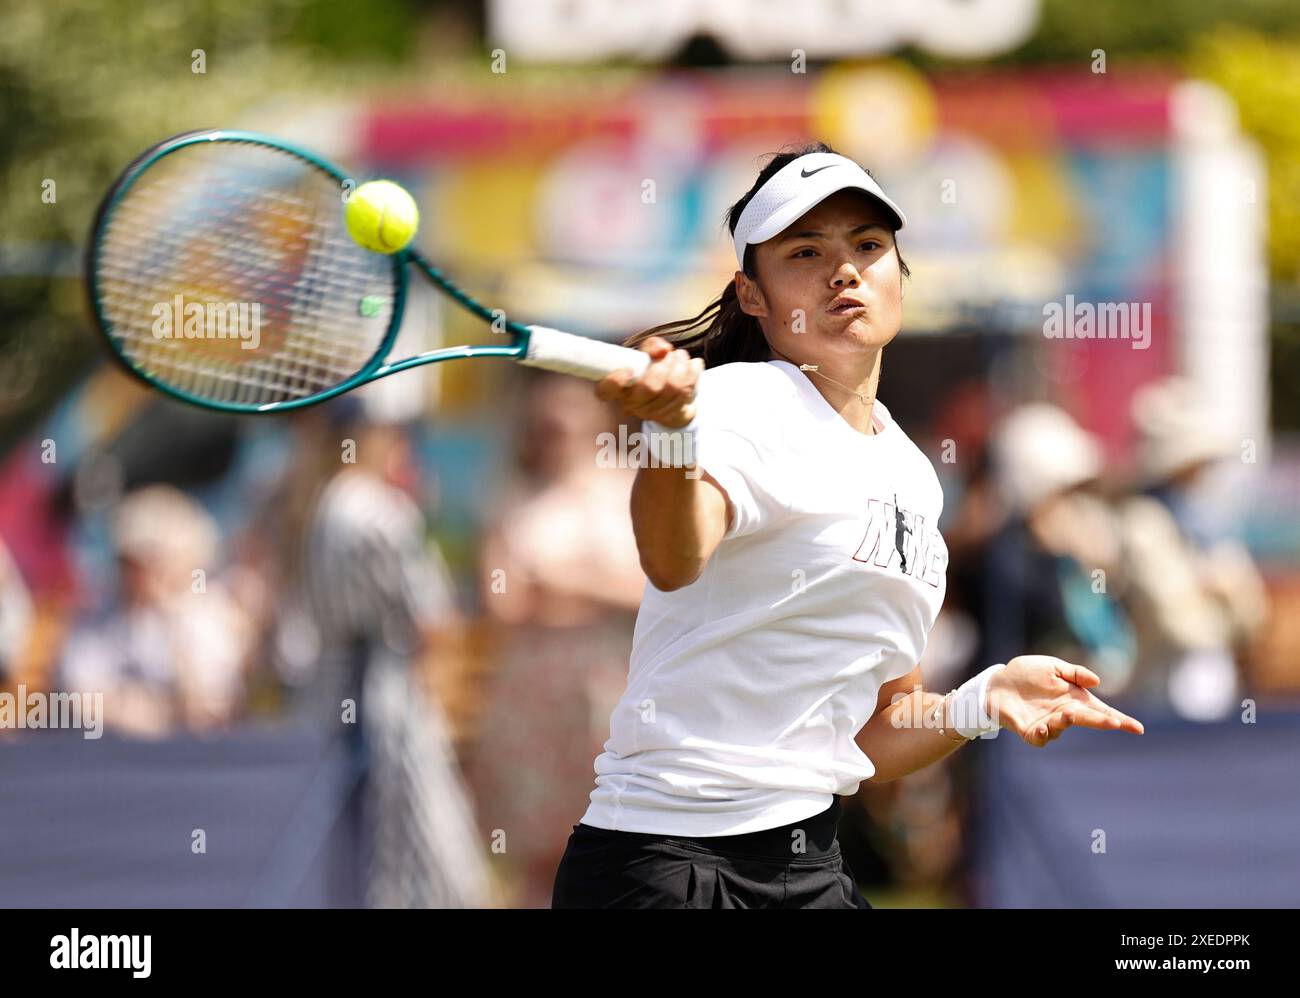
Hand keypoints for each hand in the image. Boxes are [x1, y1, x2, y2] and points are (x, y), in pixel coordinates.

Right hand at [595, 335, 702, 428]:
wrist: (672, 395)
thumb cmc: (652, 371)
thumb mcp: (646, 354)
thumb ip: (651, 346)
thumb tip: (662, 349)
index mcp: (619, 388)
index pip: (606, 391)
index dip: (615, 381)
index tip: (628, 369)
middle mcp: (633, 403)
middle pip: (649, 388)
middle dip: (664, 366)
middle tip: (669, 354)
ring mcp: (654, 412)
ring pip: (673, 388)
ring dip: (681, 366)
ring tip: (681, 355)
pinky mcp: (674, 414)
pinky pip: (687, 391)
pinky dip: (693, 372)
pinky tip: (693, 365)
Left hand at [986, 655, 1143, 747]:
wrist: (997, 682)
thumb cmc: (1026, 673)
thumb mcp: (1052, 666)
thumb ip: (1074, 673)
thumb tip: (1097, 681)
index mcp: (1074, 698)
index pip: (1101, 711)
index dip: (1120, 720)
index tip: (1137, 728)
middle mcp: (1064, 713)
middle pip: (1088, 720)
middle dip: (1101, 722)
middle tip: (1112, 722)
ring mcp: (1047, 723)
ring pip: (1063, 728)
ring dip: (1067, 722)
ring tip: (1067, 713)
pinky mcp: (1029, 731)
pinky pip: (1040, 738)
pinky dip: (1043, 735)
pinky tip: (1043, 728)